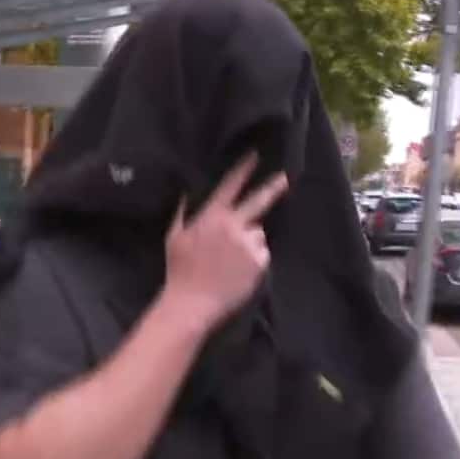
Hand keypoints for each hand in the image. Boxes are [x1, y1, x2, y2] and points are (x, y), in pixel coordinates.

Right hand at [161, 153, 287, 327]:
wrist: (192, 302)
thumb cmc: (179, 270)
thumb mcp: (174, 236)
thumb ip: (183, 212)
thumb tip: (187, 192)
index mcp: (212, 216)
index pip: (230, 186)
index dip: (243, 169)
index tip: (254, 155)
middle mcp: (233, 225)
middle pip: (259, 201)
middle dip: (273, 187)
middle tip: (284, 178)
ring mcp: (248, 244)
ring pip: (257, 233)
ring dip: (250, 240)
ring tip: (232, 259)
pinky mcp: (259, 262)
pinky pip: (262, 253)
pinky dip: (255, 258)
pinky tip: (239, 270)